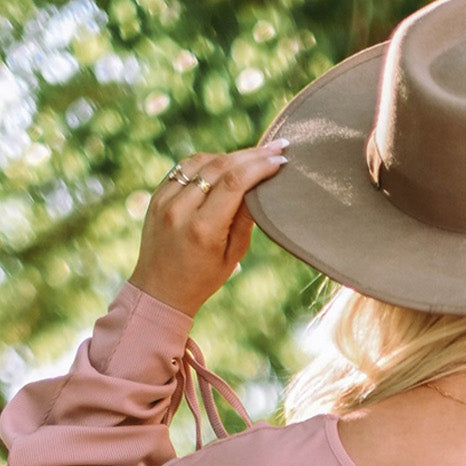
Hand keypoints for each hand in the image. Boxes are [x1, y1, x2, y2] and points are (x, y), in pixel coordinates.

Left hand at [128, 143, 288, 316]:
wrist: (160, 290)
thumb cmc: (203, 279)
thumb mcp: (233, 255)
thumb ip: (244, 219)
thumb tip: (259, 184)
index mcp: (203, 229)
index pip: (234, 183)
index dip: (259, 166)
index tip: (279, 160)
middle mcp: (181, 210)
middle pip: (219, 166)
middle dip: (251, 155)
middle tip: (275, 148)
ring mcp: (165, 200)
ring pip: (202, 161)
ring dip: (230, 155)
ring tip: (253, 155)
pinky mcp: (157, 195)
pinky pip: (185, 167)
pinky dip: (208, 161)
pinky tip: (225, 162)